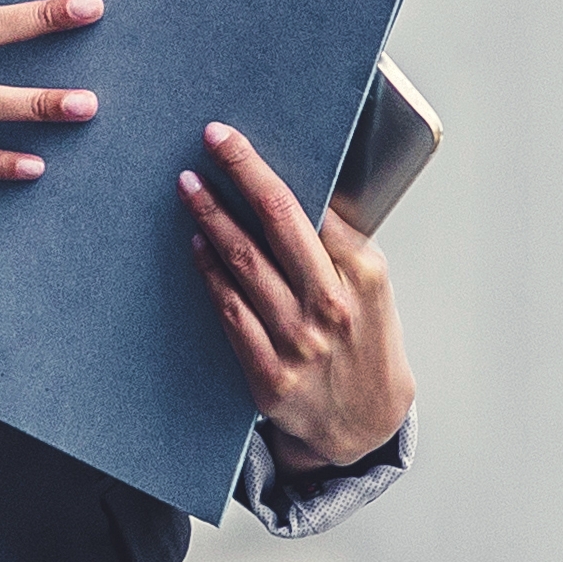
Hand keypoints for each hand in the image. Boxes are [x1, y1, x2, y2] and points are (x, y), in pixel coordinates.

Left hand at [185, 122, 410, 471]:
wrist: (368, 422)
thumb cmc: (365, 340)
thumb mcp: (372, 288)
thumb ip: (340, 244)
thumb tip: (298, 188)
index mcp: (365, 275)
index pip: (308, 208)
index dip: (263, 170)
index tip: (231, 141)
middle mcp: (332, 306)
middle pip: (277, 222)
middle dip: (239, 173)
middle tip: (210, 139)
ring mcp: (300, 342)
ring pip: (244, 264)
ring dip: (212, 218)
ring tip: (190, 187)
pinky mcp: (271, 374)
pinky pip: (230, 312)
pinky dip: (210, 274)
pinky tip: (197, 245)